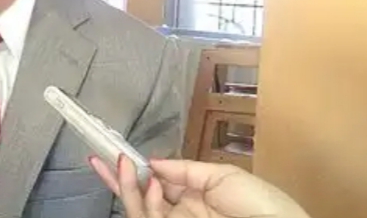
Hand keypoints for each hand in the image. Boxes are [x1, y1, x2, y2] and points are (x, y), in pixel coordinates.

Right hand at [90, 155, 310, 217]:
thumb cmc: (263, 206)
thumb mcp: (222, 176)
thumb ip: (184, 170)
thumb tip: (152, 162)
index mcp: (193, 198)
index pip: (154, 183)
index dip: (131, 171)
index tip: (112, 154)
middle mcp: (181, 214)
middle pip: (138, 199)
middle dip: (117, 180)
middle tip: (102, 158)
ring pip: (137, 212)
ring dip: (126, 187)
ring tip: (122, 163)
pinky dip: (144, 202)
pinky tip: (151, 183)